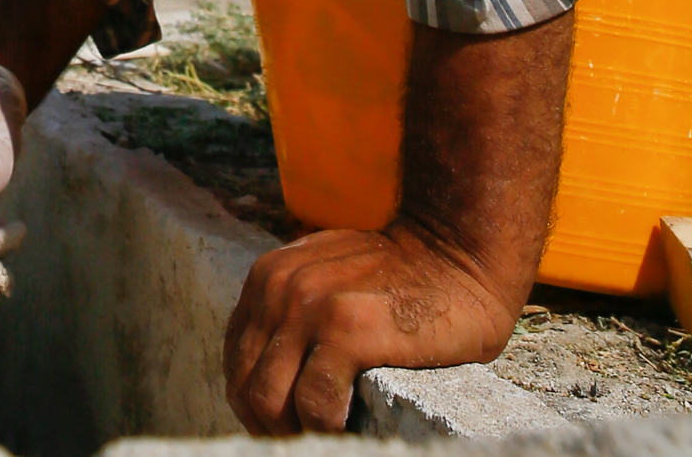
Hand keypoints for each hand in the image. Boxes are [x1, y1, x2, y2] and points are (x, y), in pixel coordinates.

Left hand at [222, 219, 518, 434]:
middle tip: (309, 439)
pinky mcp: (346, 330)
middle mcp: (277, 288)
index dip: (255, 407)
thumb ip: (290, 315)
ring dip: (296, 431)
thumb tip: (267, 384)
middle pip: (245, 387)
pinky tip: (350, 424)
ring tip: (328, 434)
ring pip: (269, 401)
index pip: (236, 362)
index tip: (289, 426)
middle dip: (271, 427)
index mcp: (266, 279)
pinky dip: (327, 428)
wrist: (455, 253)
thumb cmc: (399, 280)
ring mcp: (309, 307)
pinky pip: (315, 405)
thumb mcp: (324, 279)